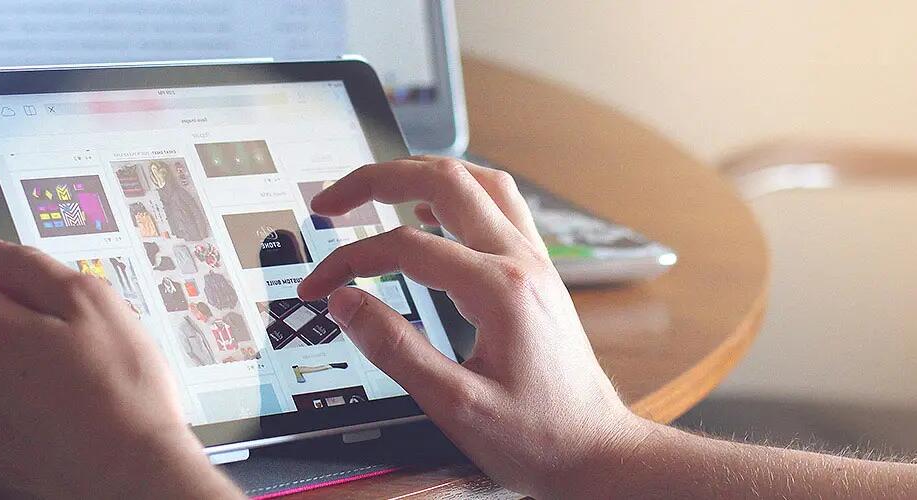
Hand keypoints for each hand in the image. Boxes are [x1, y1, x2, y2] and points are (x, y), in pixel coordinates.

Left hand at [0, 235, 238, 498]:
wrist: (130, 478)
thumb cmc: (122, 395)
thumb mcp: (94, 304)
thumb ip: (29, 267)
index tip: (28, 303)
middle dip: (8, 339)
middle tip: (67, 352)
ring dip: (12, 382)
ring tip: (70, 392)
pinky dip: (16, 423)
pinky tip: (60, 423)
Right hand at [298, 156, 652, 497]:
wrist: (597, 451)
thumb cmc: (538, 437)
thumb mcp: (456, 407)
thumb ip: (396, 350)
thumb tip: (347, 303)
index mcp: (500, 290)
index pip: (405, 247)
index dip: (350, 260)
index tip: (319, 286)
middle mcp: (522, 261)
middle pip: (445, 181)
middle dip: (378, 180)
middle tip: (330, 202)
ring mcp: (535, 262)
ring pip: (478, 181)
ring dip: (421, 174)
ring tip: (376, 188)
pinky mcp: (538, 273)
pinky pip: (499, 206)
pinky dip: (456, 195)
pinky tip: (429, 212)